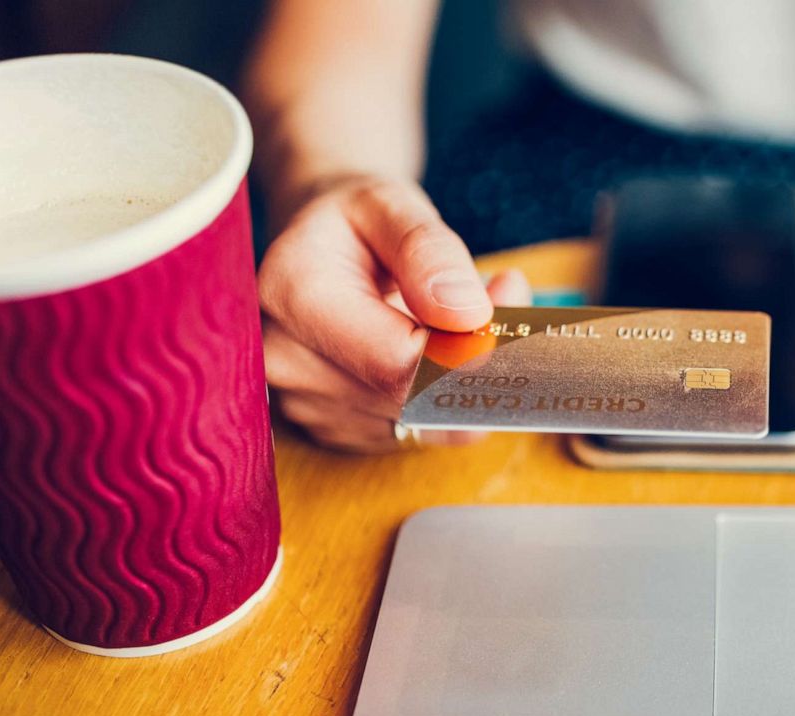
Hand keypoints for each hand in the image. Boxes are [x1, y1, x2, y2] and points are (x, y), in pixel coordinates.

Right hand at [259, 174, 530, 451]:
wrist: (320, 247)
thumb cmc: (356, 222)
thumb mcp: (390, 204)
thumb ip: (427, 251)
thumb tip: (467, 315)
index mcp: (294, 297)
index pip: (396, 361)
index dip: (464, 344)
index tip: (505, 297)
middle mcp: (287, 362)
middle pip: (412, 397)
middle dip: (476, 356)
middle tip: (508, 296)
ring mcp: (307, 404)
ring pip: (425, 421)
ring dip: (468, 378)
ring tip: (473, 315)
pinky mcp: (338, 429)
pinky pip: (419, 432)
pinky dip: (450, 398)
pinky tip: (447, 352)